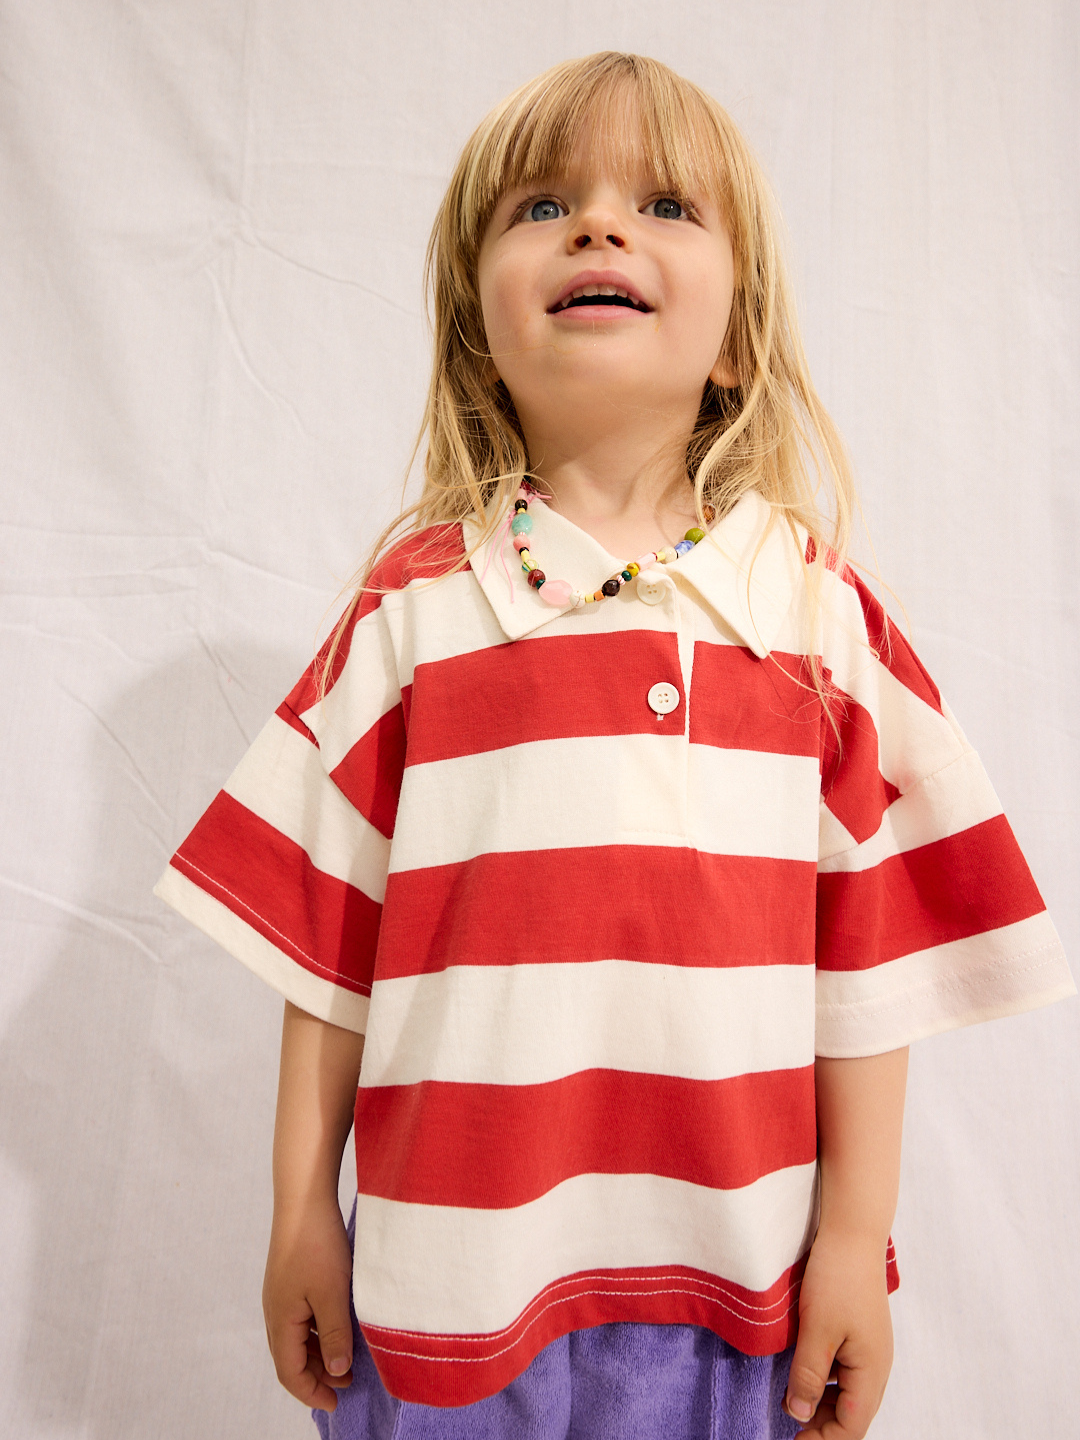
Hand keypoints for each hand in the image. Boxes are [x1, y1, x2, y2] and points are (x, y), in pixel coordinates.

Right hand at [262, 1195, 354, 1411]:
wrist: (303, 1199)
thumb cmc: (317, 1245)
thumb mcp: (332, 1295)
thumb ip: (335, 1335)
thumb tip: (338, 1371)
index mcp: (280, 1320)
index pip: (289, 1372)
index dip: (312, 1392)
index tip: (336, 1403)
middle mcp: (275, 1311)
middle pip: (291, 1357)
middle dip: (318, 1375)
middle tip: (348, 1383)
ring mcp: (281, 1294)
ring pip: (297, 1337)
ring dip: (320, 1352)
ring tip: (348, 1358)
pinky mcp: (290, 1279)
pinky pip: (301, 1318)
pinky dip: (318, 1331)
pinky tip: (339, 1326)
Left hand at [783, 1229, 893, 1436]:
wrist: (852, 1233)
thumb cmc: (837, 1279)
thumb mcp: (817, 1329)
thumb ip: (808, 1375)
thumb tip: (798, 1414)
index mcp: (871, 1372)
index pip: (852, 1427)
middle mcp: (876, 1366)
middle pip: (852, 1416)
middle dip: (821, 1428)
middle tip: (787, 1428)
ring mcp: (870, 1350)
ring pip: (847, 1395)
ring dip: (821, 1405)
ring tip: (789, 1403)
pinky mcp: (860, 1334)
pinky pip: (844, 1373)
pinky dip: (823, 1383)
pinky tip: (801, 1376)